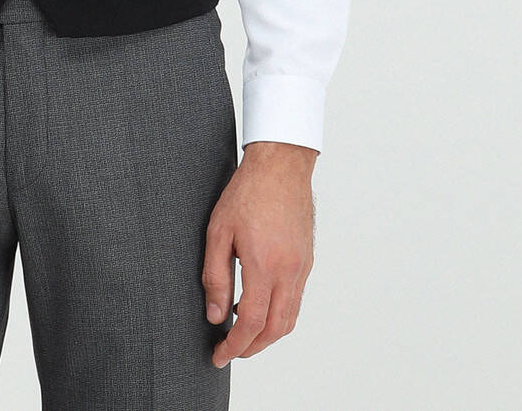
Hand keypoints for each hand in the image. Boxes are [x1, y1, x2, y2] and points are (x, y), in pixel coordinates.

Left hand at [201, 140, 316, 368]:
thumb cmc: (247, 192)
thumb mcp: (218, 231)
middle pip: (274, 330)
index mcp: (264, 265)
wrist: (281, 166)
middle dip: (251, 348)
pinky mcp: (307, 261)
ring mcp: (301, 268)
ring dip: (266, 336)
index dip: (233, 346)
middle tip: (229, 351)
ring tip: (242, 334)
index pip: (250, 323)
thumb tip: (214, 314)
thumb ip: (214, 276)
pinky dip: (278, 315)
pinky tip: (258, 306)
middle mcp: (288, 272)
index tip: (218, 355)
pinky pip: (295, 301)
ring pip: (289, 320)